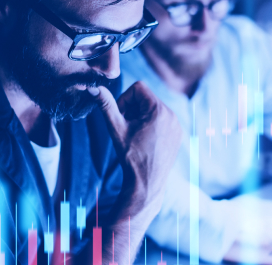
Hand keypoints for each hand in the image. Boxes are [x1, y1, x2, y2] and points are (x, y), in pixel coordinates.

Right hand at [94, 82, 180, 217]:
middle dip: (133, 109)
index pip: (138, 88)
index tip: (121, 116)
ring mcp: (177, 125)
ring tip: (136, 135)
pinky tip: (145, 141)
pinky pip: (163, 120)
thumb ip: (106, 105)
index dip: (125, 99)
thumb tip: (94, 88)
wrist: (147, 183)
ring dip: (141, 117)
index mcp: (158, 110)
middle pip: (146, 98)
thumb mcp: (116, 128)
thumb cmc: (131, 156)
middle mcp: (171, 114)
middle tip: (127, 127)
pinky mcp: (178, 134)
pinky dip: (151, 125)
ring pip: (154, 109)